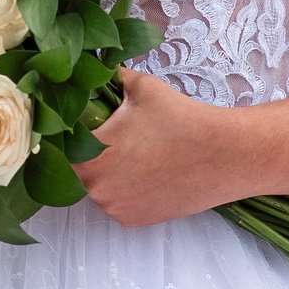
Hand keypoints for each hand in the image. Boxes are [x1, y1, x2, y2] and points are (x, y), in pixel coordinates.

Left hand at [78, 69, 236, 226]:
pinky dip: (125, 188)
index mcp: (89, 156)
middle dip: (92, 149)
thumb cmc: (181, 119)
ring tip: (136, 151)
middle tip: (117, 132)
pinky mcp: (134, 220)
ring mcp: (115, 209)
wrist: (225, 156)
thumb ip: (110, 77)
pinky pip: (118, 200)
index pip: (63, 142)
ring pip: (99, 185)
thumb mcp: (141, 86)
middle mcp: (95, 189)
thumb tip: (96, 68)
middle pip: (79, 165)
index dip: (73, 129)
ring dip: (108, 170)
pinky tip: (146, 170)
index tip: (90, 119)